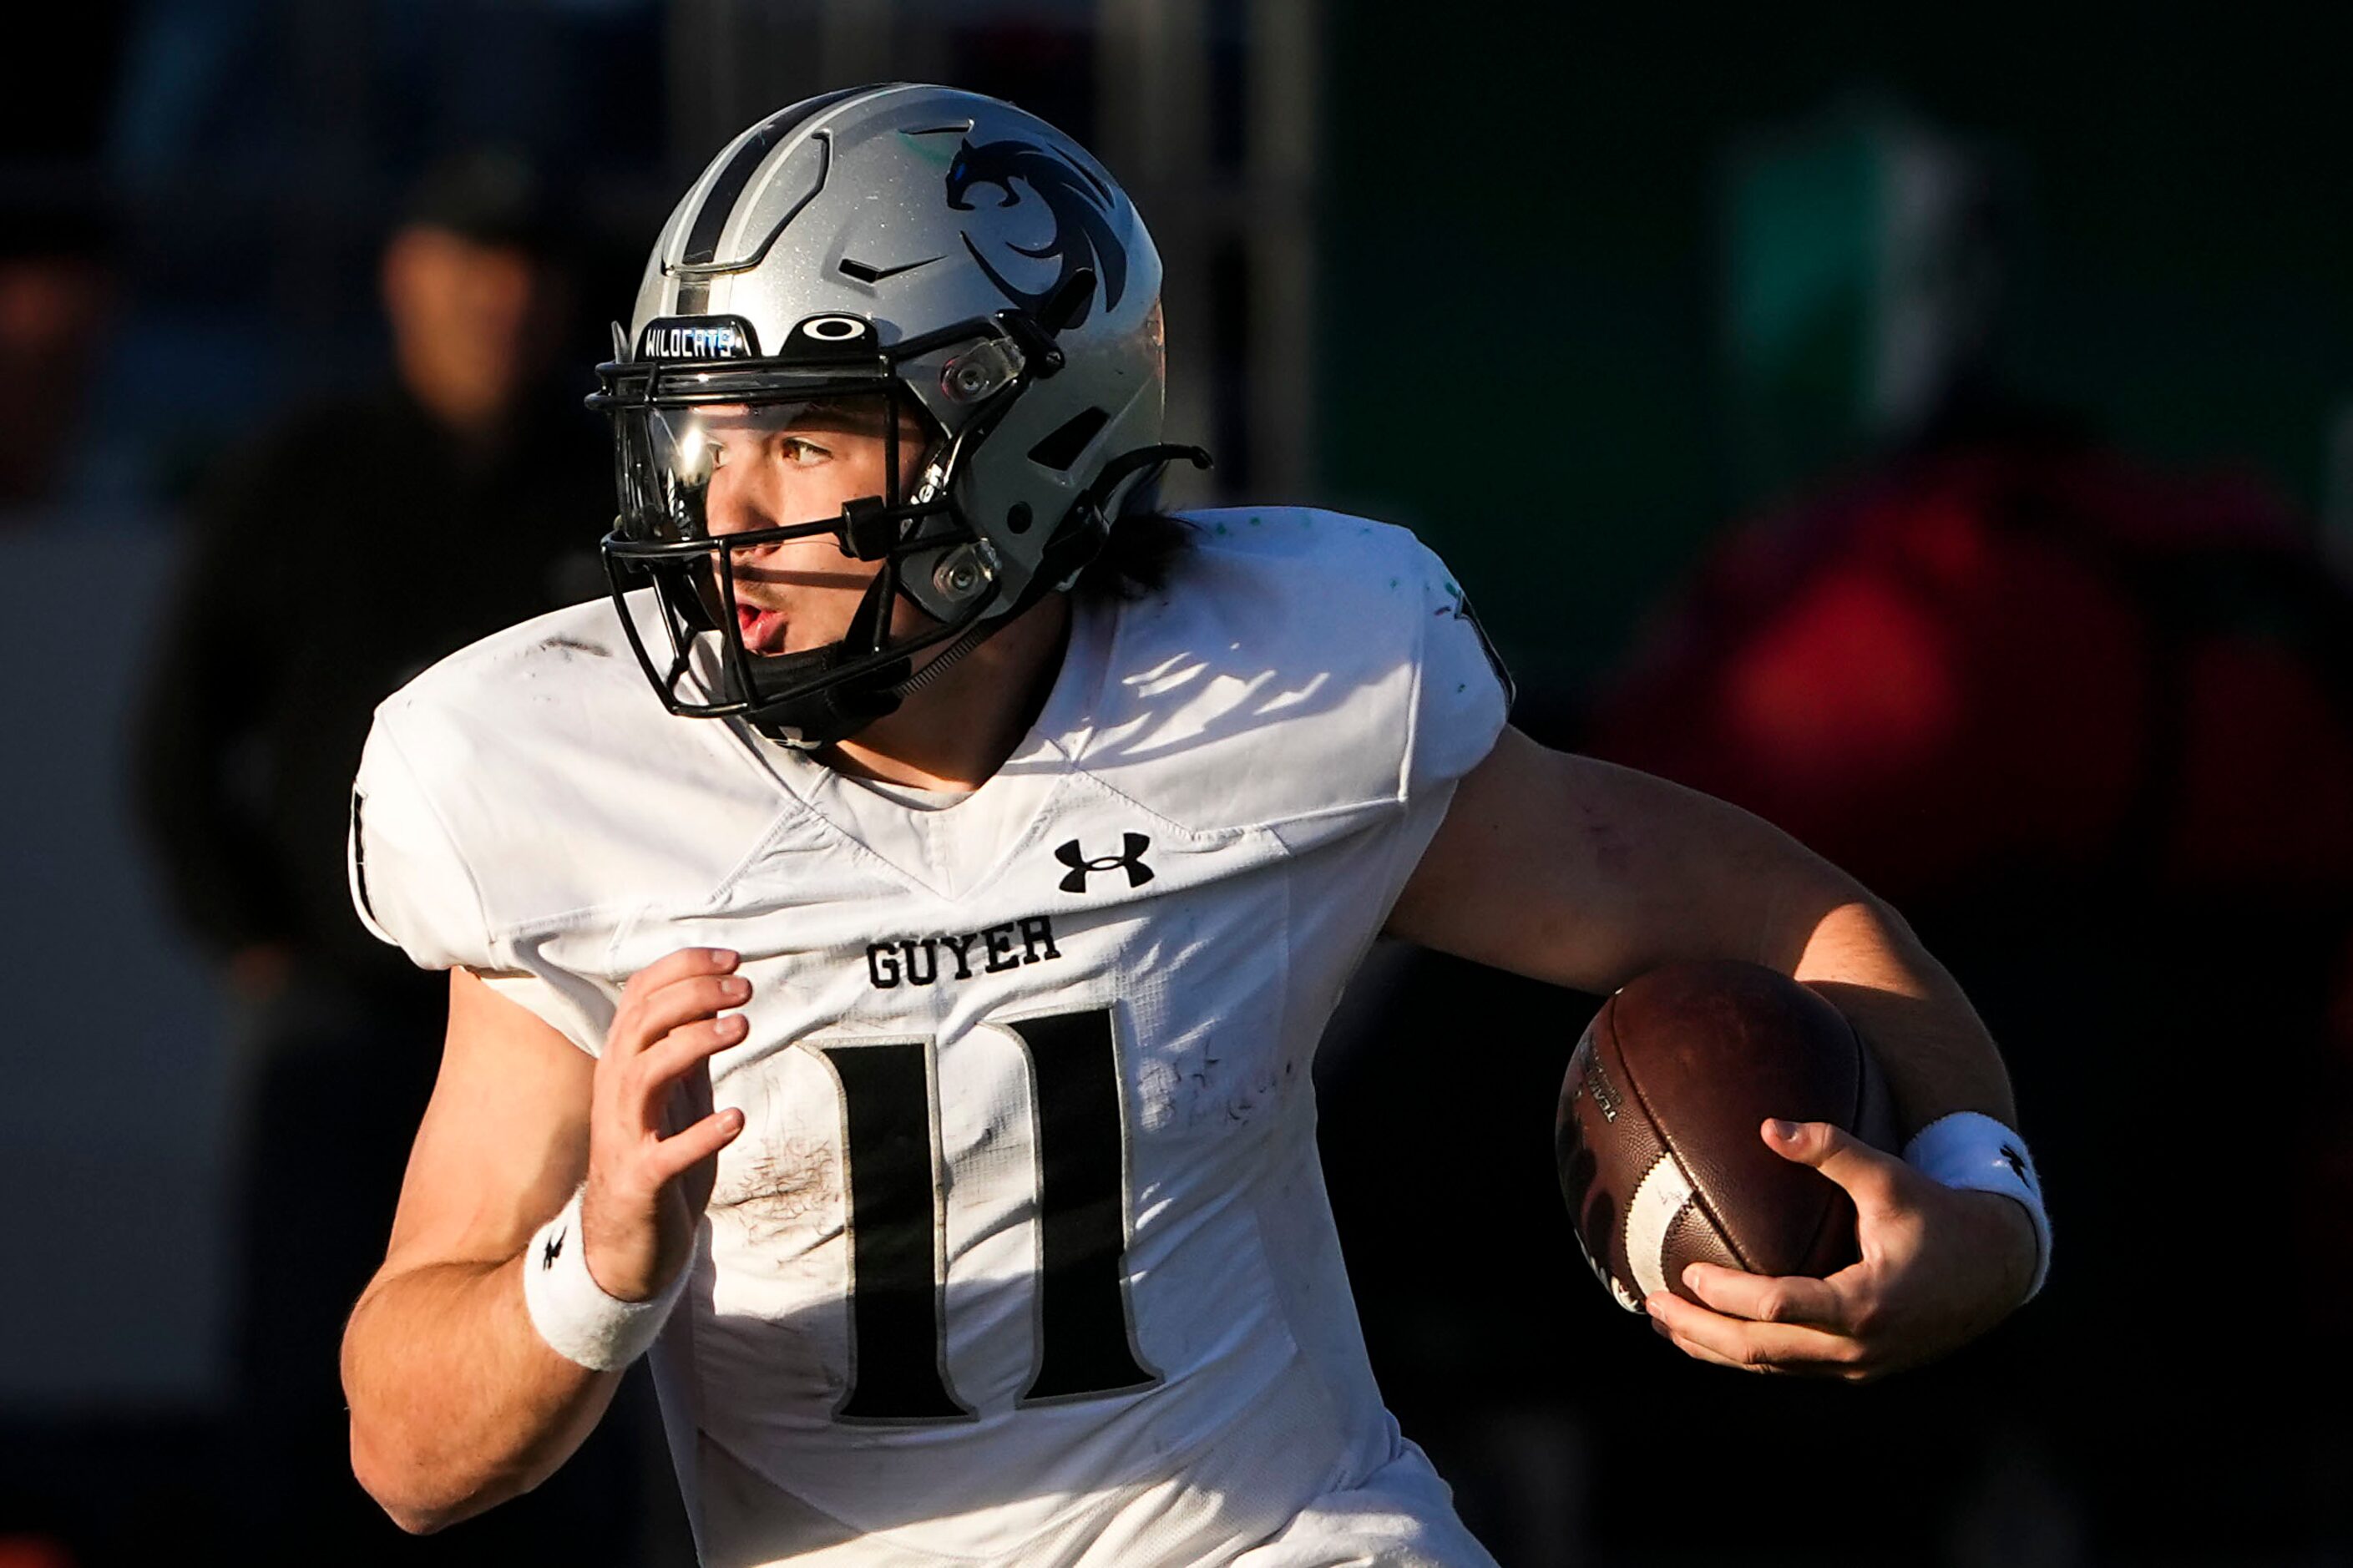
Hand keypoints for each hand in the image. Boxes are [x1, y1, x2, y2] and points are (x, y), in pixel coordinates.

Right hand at [580, 947, 750, 1300]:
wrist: (626, 1242)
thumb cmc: (656, 1156)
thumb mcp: (675, 1093)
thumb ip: (688, 1047)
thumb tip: (718, 993)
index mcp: (625, 1063)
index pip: (640, 996)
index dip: (684, 968)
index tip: (734, 959)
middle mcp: (615, 1092)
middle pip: (639, 1023)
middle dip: (692, 995)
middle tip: (745, 989)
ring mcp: (623, 1136)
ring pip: (642, 1074)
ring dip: (691, 1044)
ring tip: (742, 1028)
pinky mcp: (639, 1181)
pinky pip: (664, 1154)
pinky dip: (700, 1134)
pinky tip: (736, 1118)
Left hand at [1644, 1118, 2036, 1381]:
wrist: (1996, 1270)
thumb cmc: (1940, 1215)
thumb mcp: (1891, 1177)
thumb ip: (1832, 1150)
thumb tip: (1768, 1126)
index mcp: (1865, 1304)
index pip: (1779, 1308)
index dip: (1726, 1295)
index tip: (1685, 1274)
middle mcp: (1858, 1348)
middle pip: (1761, 1352)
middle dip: (1700, 1332)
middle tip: (1651, 1304)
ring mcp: (1857, 1367)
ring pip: (1771, 1368)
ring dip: (1715, 1348)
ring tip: (1664, 1323)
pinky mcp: (1857, 1369)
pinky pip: (1790, 1367)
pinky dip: (1747, 1353)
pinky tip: (1713, 1333)